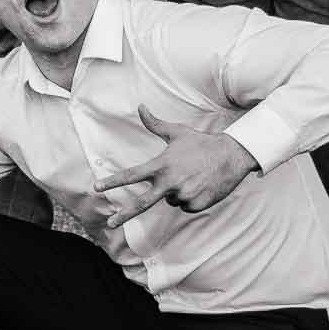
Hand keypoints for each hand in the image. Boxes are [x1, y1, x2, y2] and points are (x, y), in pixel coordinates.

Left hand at [92, 106, 258, 224]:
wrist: (232, 155)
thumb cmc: (201, 143)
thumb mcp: (177, 132)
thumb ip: (155, 123)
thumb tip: (140, 106)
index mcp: (162, 165)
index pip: (132, 175)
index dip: (113, 181)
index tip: (97, 187)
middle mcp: (170, 182)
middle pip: (142, 202)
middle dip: (124, 214)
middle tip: (110, 223)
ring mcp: (184, 194)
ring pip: (170, 200)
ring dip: (176, 191)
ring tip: (191, 176)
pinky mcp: (197, 204)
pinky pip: (185, 206)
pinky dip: (190, 198)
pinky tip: (200, 185)